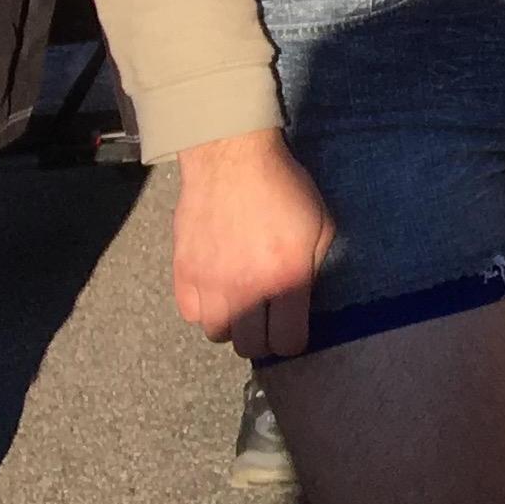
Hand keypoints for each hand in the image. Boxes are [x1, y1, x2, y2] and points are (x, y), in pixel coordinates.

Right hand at [172, 127, 332, 359]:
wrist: (232, 158)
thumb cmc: (285, 186)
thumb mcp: (321, 224)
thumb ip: (314, 268)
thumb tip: (304, 301)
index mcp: (286, 278)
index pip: (286, 341)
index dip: (293, 341)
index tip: (293, 330)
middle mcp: (246, 289)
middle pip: (249, 346)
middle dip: (263, 338)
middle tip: (268, 320)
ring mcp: (210, 283)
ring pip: (217, 333)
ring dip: (233, 324)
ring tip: (242, 303)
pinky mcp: (183, 272)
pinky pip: (190, 313)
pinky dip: (204, 308)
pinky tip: (217, 289)